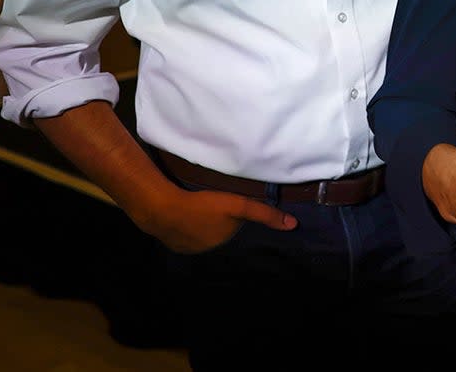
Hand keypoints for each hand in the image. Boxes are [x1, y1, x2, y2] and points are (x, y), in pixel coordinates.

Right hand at [136, 186, 295, 253]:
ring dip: (203, 223)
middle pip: (220, 232)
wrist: (163, 209)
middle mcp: (207, 250)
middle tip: (216, 203)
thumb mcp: (238, 206)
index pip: (236, 230)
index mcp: (223, 242)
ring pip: (202, 233)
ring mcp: (188, 248)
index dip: (236, 218)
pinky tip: (185, 215)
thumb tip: (293, 225)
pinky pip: (185, 233)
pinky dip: (187, 226)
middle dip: (221, 221)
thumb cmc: (203, 206)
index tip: (231, 208)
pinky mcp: (173, 243)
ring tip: (201, 208)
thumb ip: (264, 214)